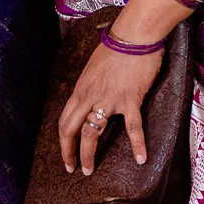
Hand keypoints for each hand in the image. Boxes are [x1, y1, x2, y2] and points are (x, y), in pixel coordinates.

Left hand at [59, 38, 163, 176]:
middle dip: (69, 152)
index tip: (66, 156)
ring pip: (91, 132)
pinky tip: (140, 158)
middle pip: (71, 129)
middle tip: (73, 168)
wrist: (135, 34)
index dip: (63, 141)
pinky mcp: (130, 99)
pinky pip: (132, 127)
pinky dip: (137, 144)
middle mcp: (90, 95)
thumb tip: (89, 102)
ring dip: (88, 154)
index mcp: (81, 88)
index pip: (65, 120)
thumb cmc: (116, 47)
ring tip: (90, 169)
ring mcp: (109, 98)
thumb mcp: (94, 68)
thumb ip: (90, 87)